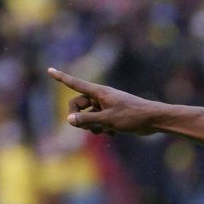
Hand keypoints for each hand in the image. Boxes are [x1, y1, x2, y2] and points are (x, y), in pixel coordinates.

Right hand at [47, 67, 162, 135]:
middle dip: (80, 117)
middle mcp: (101, 97)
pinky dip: (102, 128)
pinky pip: (100, 120)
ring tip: (104, 131)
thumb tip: (69, 120)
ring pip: (89, 115)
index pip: (75, 84)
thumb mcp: (108, 120)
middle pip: (78, 104)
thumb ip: (87, 120)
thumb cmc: (132, 117)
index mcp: (99, 92)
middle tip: (88, 127)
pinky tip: (113, 133)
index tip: (49, 69)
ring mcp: (107, 105)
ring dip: (91, 125)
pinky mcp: (114, 114)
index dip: (62, 77)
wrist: (154, 120)